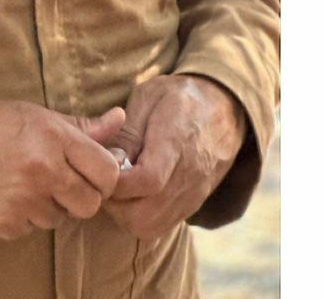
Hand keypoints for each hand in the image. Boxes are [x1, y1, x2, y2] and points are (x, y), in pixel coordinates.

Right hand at [0, 95, 124, 238]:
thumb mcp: (31, 113)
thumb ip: (79, 125)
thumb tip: (120, 120)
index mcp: (51, 137)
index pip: (108, 172)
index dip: (102, 174)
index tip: (88, 171)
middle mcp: (41, 171)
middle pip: (90, 204)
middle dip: (78, 195)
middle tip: (55, 178)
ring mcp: (21, 202)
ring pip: (59, 219)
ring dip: (48, 206)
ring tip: (20, 180)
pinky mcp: (2, 226)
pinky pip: (30, 230)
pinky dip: (21, 216)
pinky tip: (1, 192)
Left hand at [104, 75, 245, 241]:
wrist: (222, 108)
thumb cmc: (178, 97)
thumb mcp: (149, 96)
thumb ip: (128, 130)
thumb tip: (109, 159)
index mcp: (176, 142)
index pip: (146, 180)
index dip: (116, 180)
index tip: (100, 166)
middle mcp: (188, 177)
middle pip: (144, 216)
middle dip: (114, 202)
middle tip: (102, 177)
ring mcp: (192, 195)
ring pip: (150, 228)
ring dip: (124, 213)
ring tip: (116, 185)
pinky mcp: (192, 204)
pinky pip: (161, 226)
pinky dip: (139, 217)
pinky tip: (131, 192)